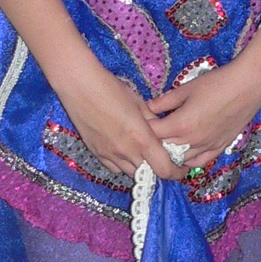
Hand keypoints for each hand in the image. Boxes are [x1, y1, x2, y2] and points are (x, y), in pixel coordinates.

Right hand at [55, 64, 182, 180]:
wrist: (80, 87)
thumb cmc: (112, 89)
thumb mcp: (139, 103)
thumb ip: (153, 122)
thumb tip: (162, 132)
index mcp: (142, 139)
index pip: (164, 169)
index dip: (176, 173)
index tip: (180, 169)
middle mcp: (126, 152)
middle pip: (149, 175)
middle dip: (158, 170)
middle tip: (162, 160)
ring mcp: (109, 155)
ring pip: (130, 173)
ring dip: (140, 168)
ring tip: (142, 154)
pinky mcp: (96, 153)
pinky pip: (114, 168)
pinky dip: (123, 164)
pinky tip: (124, 151)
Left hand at [146, 59, 260, 170]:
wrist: (247, 86)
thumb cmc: (216, 83)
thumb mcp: (185, 89)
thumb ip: (164, 101)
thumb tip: (148, 107)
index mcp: (180, 125)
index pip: (153, 134)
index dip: (144, 128)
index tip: (141, 122)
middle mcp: (192, 141)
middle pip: (164, 150)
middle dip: (154, 143)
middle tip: (150, 136)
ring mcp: (207, 147)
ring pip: (181, 161)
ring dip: (170, 155)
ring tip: (165, 147)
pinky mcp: (220, 148)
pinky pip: (200, 162)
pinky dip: (189, 162)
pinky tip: (184, 157)